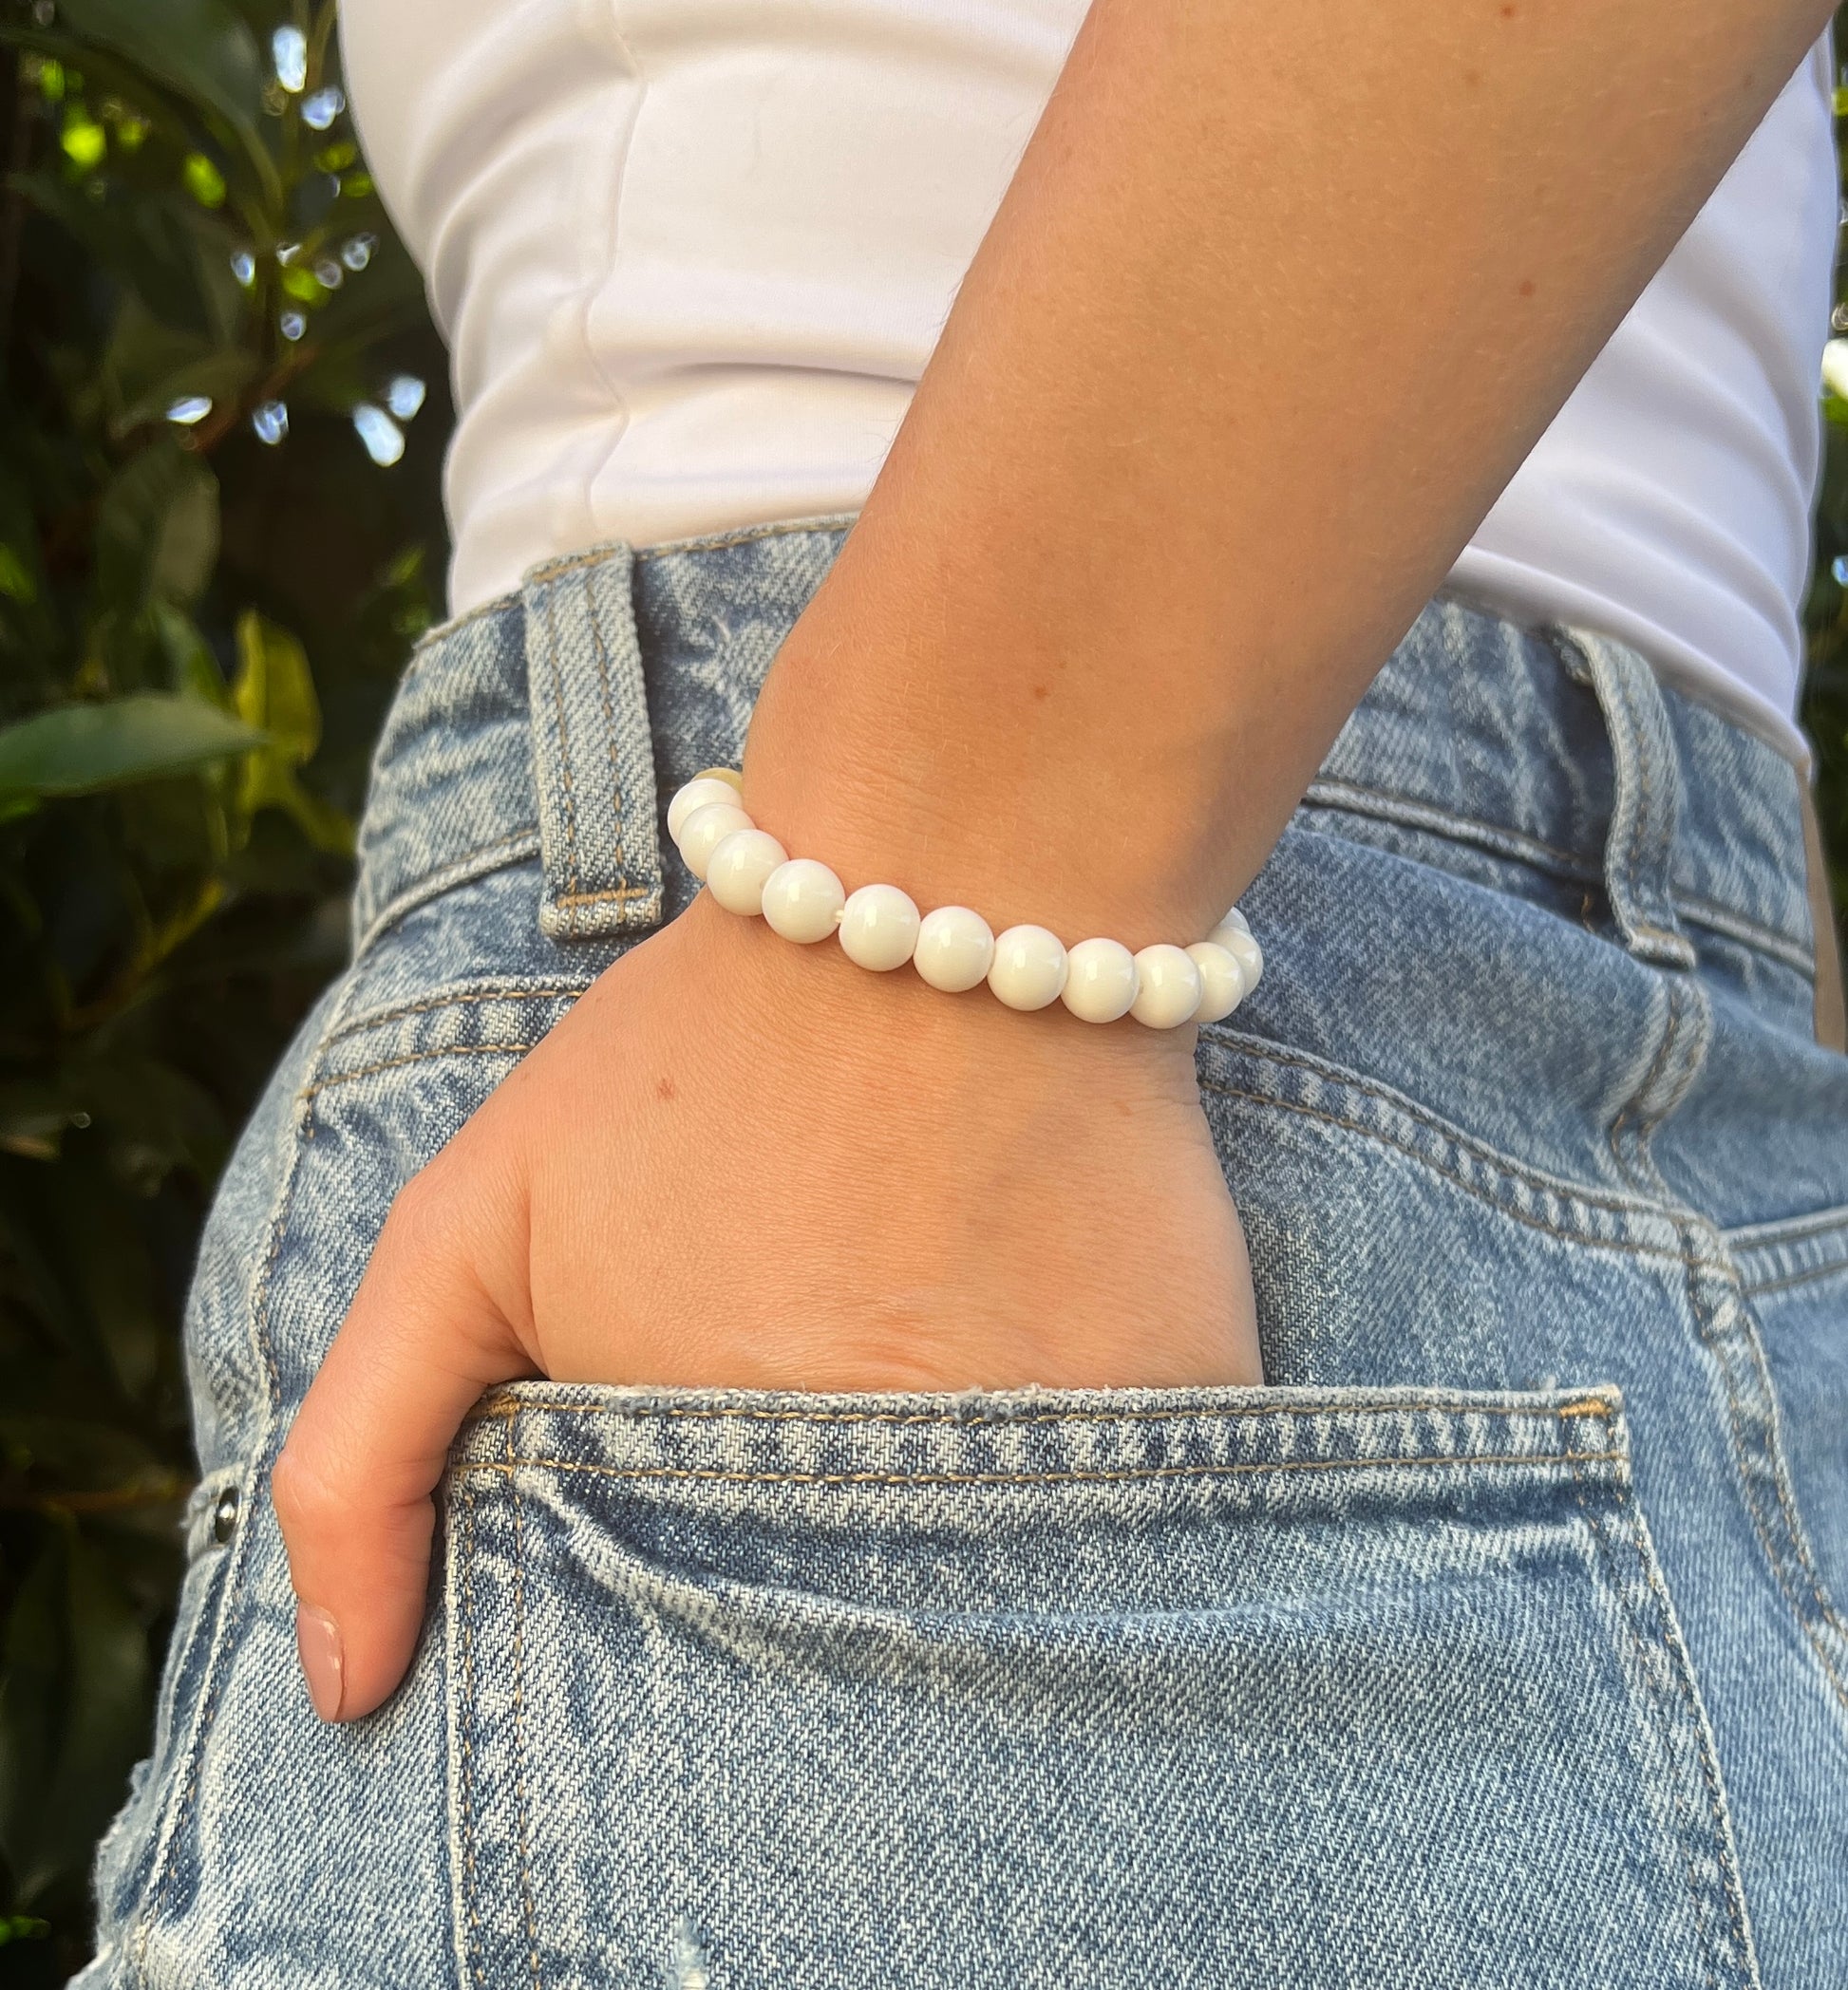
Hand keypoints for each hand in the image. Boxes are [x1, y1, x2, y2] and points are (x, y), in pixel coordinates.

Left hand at [272, 891, 1260, 1720]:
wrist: (937, 901)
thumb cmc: (692, 1063)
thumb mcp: (466, 1233)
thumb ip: (362, 1460)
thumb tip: (347, 1695)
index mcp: (719, 1518)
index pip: (697, 1691)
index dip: (695, 1628)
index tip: (710, 1533)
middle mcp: (897, 1532)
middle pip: (861, 1669)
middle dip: (827, 1594)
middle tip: (834, 1424)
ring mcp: (1064, 1477)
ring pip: (1006, 1609)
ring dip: (973, 1556)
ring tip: (946, 1380)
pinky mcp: (1191, 1407)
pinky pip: (1148, 1521)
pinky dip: (1109, 1488)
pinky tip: (1056, 1351)